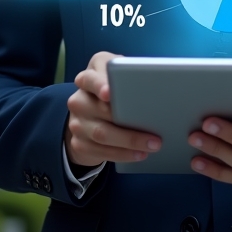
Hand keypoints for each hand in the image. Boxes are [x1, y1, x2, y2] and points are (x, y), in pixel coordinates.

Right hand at [65, 52, 161, 168]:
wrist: (88, 116)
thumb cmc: (112, 92)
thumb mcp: (116, 78)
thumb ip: (128, 76)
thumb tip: (155, 84)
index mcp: (87, 78)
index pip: (90, 79)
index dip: (99, 85)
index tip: (109, 92)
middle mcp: (78, 100)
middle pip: (101, 110)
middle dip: (128, 121)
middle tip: (154, 131)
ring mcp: (76, 123)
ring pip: (101, 134)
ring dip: (130, 141)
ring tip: (152, 145)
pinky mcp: (79, 143)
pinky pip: (100, 152)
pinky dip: (122, 154)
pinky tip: (139, 154)